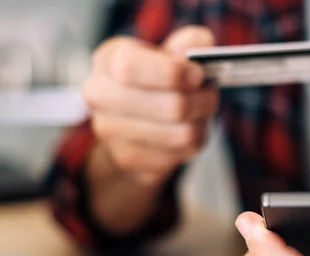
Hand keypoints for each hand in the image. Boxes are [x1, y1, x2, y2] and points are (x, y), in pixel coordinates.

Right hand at [83, 26, 218, 186]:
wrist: (127, 124)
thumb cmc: (153, 80)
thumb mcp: (169, 53)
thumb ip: (189, 42)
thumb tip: (200, 47)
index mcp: (108, 59)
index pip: (132, 67)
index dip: (174, 73)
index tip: (198, 74)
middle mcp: (100, 95)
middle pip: (172, 107)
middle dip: (202, 101)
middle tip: (209, 94)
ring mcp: (110, 131)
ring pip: (183, 134)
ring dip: (202, 122)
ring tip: (201, 112)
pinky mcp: (128, 160)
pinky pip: (181, 154)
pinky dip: (195, 142)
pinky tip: (187, 130)